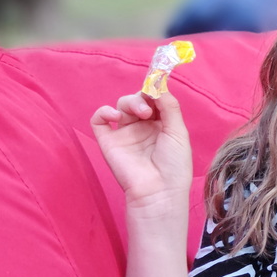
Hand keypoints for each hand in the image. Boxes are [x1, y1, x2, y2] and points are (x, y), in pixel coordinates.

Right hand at [90, 90, 192, 209]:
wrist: (158, 191)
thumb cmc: (174, 165)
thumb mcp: (178, 132)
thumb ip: (169, 106)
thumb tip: (158, 86)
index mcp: (161, 124)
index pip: (154, 99)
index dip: (155, 91)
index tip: (157, 88)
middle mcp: (142, 127)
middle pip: (137, 99)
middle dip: (143, 97)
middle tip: (149, 109)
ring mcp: (125, 133)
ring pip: (121, 105)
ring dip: (130, 102)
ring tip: (141, 113)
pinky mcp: (108, 141)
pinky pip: (99, 120)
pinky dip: (104, 112)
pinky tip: (115, 116)